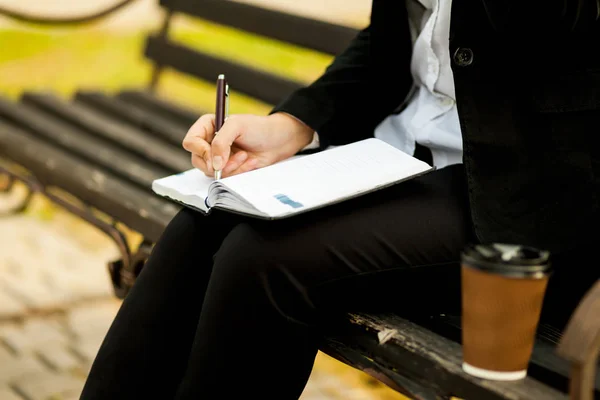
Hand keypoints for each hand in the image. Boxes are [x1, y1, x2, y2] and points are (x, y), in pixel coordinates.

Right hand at [182, 112, 314, 177]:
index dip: (200, 151)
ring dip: (231, 167)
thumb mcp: (238, 126)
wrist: (279, 141)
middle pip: (198, 160)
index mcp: (207, 126)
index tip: (213, 156)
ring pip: (212, 172)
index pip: (191, 141)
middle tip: (235, 158)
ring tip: (246, 157)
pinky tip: (251, 162)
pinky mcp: (229, 169)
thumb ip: (221, 142)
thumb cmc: (259, 128)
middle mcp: (210, 142)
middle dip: (217, 163)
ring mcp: (219, 157)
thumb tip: (213, 164)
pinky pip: (226, 178)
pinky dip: (239, 172)